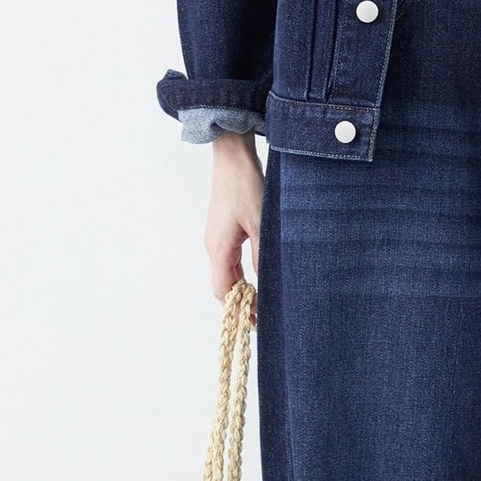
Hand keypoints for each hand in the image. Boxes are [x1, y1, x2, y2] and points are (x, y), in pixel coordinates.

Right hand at [205, 131, 262, 325]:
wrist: (233, 157)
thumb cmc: (246, 187)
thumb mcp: (261, 225)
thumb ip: (263, 257)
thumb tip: (267, 285)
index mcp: (219, 249)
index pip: (223, 291)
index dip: (238, 310)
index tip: (256, 322)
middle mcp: (213, 246)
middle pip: (224, 285)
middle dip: (241, 303)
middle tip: (263, 317)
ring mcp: (216, 238)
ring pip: (228, 273)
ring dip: (243, 288)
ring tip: (263, 300)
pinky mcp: (222, 230)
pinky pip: (229, 260)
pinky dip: (242, 273)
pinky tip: (258, 276)